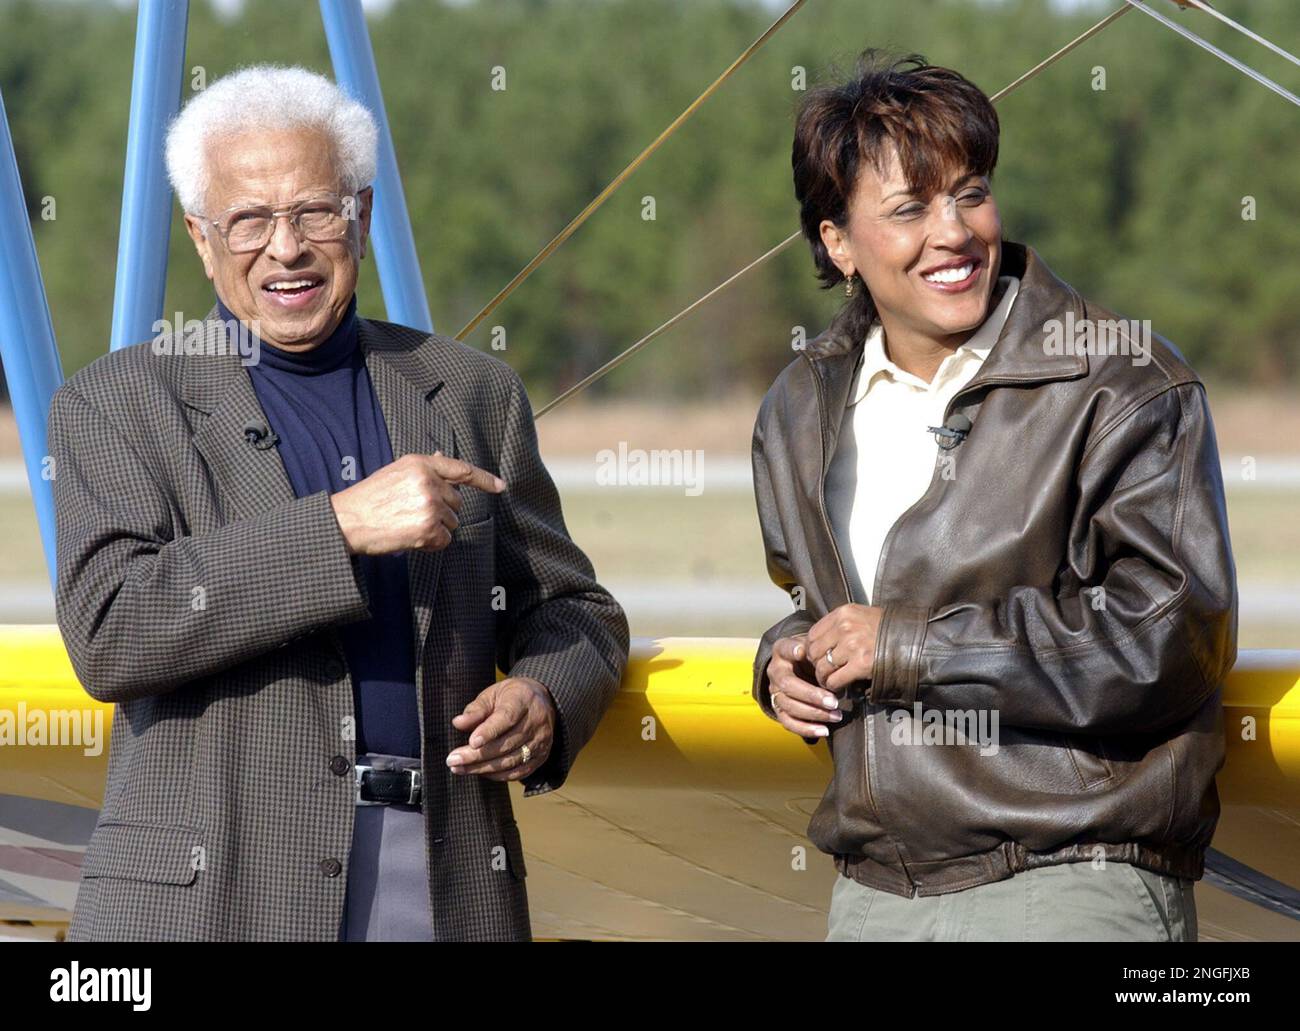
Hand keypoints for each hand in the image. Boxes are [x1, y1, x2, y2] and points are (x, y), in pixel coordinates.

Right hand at [329, 451, 505, 555]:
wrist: (348, 520)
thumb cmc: (370, 498)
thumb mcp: (396, 472)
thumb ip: (424, 468)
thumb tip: (443, 457)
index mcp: (421, 464)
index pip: (461, 470)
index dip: (484, 479)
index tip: (500, 486)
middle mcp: (429, 482)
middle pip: (457, 502)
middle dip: (442, 510)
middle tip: (413, 513)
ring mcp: (430, 506)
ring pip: (452, 522)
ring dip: (436, 528)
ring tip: (408, 524)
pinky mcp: (428, 529)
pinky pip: (445, 540)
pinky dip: (432, 543)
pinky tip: (411, 537)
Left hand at [446, 677, 555, 780]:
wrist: (541, 701)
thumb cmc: (511, 697)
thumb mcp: (493, 694)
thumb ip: (476, 710)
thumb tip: (458, 723)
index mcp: (523, 700)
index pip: (507, 718)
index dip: (489, 731)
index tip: (471, 742)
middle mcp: (536, 722)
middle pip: (506, 744)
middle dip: (477, 755)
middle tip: (452, 760)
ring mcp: (540, 741)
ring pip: (510, 761)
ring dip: (482, 768)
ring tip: (459, 768)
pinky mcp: (541, 756)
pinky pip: (518, 772)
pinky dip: (497, 775)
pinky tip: (479, 772)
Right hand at [765, 634, 846, 738]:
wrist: (802, 668)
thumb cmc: (812, 656)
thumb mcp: (815, 647)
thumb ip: (819, 649)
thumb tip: (825, 655)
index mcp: (782, 651)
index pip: (784, 649)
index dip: (792, 651)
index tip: (802, 652)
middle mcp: (775, 671)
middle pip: (788, 685)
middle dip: (812, 696)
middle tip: (834, 702)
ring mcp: (775, 692)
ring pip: (789, 706)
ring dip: (814, 714)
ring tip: (835, 716)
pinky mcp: (779, 709)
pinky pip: (788, 722)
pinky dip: (806, 728)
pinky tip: (824, 730)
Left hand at [806, 604, 883, 691]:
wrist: (911, 640)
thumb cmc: (886, 629)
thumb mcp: (860, 616)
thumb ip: (840, 625)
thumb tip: (820, 641)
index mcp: (843, 613)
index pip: (812, 634)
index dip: (811, 649)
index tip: (815, 657)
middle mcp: (845, 627)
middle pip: (814, 651)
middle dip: (816, 664)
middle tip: (822, 671)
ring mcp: (852, 645)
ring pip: (823, 667)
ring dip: (824, 677)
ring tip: (828, 680)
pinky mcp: (861, 664)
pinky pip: (835, 679)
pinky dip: (833, 686)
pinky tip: (837, 686)